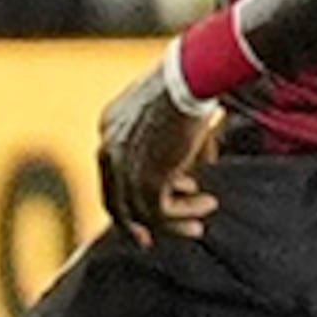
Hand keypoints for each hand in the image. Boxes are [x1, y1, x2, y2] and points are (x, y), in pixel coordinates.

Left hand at [96, 64, 223, 239]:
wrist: (190, 77)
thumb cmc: (189, 83)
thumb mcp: (172, 114)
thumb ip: (172, 143)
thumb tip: (197, 167)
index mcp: (109, 127)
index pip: (112, 172)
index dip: (128, 193)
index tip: (152, 207)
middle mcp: (108, 148)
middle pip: (115, 199)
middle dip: (133, 224)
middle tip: (149, 240)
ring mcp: (124, 167)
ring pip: (140, 212)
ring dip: (173, 221)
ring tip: (198, 224)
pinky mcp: (147, 180)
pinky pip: (162, 211)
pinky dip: (185, 214)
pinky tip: (208, 205)